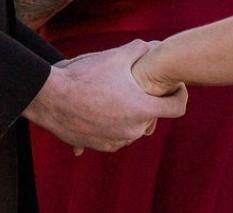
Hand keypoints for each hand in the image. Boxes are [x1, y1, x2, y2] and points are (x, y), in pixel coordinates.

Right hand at [23, 40, 187, 152]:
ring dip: (127, 116)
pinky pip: (114, 136)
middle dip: (147, 104)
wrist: (52, 100)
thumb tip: (153, 46)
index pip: (177, 108)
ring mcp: (118, 141)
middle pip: (152, 118)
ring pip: (132, 128)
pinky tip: (98, 112)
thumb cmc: (84, 76)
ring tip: (111, 98)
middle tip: (134, 89)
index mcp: (143, 109)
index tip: (176, 89)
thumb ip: (138, 50)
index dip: (180, 96)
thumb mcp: (114, 57)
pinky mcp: (103, 147)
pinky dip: (110, 125)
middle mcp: (134, 130)